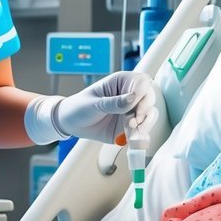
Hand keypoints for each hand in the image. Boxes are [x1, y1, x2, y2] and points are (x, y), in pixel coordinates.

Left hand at [25, 72, 155, 144]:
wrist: (71, 124)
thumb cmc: (79, 106)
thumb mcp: (94, 104)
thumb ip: (113, 103)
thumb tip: (132, 98)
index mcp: (121, 82)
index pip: (141, 81)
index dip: (143, 91)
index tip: (136, 103)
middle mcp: (130, 95)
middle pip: (149, 98)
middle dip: (145, 110)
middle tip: (134, 120)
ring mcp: (131, 111)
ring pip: (150, 114)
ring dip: (145, 123)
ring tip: (132, 130)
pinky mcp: (130, 126)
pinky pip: (142, 129)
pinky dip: (142, 134)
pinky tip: (134, 138)